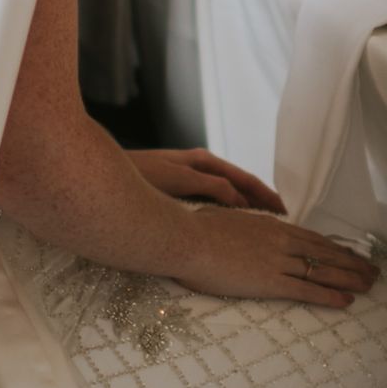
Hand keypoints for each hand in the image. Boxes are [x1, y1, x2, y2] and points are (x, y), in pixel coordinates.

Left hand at [128, 147, 284, 212]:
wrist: (102, 176)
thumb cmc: (137, 176)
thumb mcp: (178, 180)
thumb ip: (211, 187)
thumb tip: (240, 200)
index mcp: (203, 162)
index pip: (244, 181)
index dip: (265, 197)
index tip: (283, 214)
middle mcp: (199, 167)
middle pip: (240, 185)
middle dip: (262, 201)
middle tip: (284, 220)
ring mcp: (190, 178)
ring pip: (228, 194)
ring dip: (247, 206)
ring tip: (264, 224)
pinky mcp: (179, 189)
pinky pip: (213, 199)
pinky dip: (228, 209)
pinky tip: (230, 225)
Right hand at [167, 208, 380, 310]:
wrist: (185, 240)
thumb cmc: (194, 230)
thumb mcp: (224, 219)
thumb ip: (241, 226)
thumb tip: (241, 229)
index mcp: (270, 226)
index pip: (311, 238)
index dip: (334, 248)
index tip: (350, 254)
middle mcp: (280, 241)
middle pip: (325, 252)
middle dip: (352, 263)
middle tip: (373, 270)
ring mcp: (277, 261)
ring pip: (323, 270)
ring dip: (350, 278)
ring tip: (370, 286)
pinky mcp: (269, 282)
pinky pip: (306, 290)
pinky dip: (329, 296)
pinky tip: (346, 302)